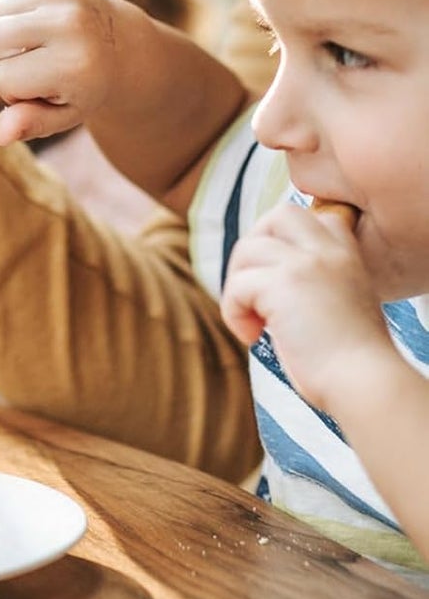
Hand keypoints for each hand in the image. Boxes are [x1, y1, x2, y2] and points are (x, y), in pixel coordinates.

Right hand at [0, 0, 125, 145]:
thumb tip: (0, 135)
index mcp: (75, 65)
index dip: (11, 92)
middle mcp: (69, 22)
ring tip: (26, 47)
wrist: (121, 45)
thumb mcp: (64, 114)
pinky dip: (5, 9)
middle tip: (9, 71)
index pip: (3, 79)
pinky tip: (30, 21)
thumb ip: (31, 125)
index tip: (34, 91)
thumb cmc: (85, 86)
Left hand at [220, 201, 392, 413]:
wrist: (364, 383)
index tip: (282, 279)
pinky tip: (251, 336)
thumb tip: (265, 277)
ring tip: (254, 320)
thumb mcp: (342, 302)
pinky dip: (233, 311)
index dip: (288, 241)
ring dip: (238, 285)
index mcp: (347, 256)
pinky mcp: (282, 283)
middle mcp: (328, 252)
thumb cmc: (350, 360)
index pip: (315, 218)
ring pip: (247, 249)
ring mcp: (306, 264)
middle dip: (256, 246)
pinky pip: (237, 285)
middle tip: (255, 290)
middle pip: (279, 215)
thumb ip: (314, 280)